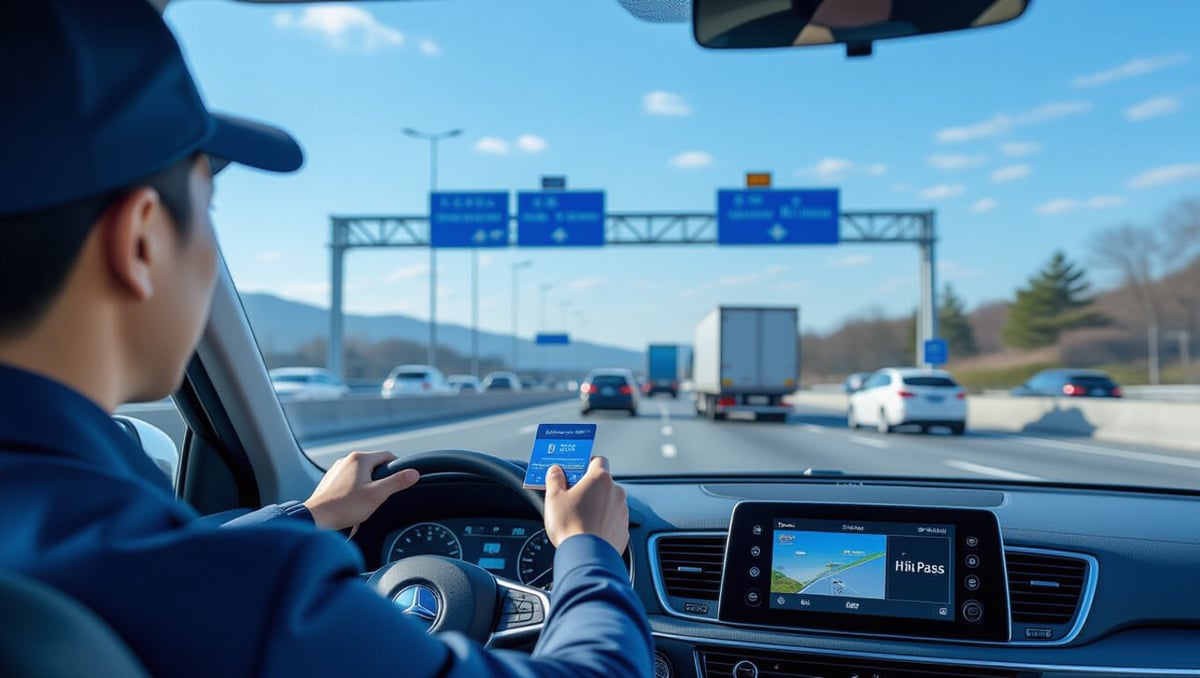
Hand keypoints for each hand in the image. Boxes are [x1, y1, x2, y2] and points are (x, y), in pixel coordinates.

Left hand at [303, 451, 418, 530]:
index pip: (388, 455)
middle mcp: (347, 460)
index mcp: (359, 459)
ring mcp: (337, 470)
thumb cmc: (345, 507)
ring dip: (367, 484)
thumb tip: (414, 473)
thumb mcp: (377, 495)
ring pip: (361, 473)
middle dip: (381, 478)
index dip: (397, 468)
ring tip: (366, 501)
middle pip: (374, 464)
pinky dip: (355, 489)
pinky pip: (349, 480)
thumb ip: (397, 482)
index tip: (400, 481)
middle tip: (382, 495)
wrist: (317, 518)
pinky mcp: (330, 480)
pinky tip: (353, 503)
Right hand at [543, 456, 627, 553]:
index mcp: (600, 479)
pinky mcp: (623, 530)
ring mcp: (622, 512)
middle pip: (602, 483)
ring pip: (608, 502)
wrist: (587, 557)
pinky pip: (612, 520)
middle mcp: (616, 492)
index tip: (574, 471)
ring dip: (597, 505)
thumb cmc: (571, 526)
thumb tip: (555, 471)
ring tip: (579, 517)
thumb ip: (554, 479)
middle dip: (588, 487)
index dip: (585, 463)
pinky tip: (589, 530)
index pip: (597, 460)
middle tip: (572, 496)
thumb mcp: (554, 498)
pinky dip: (603, 522)